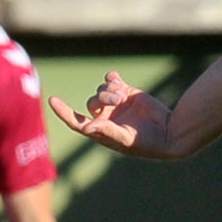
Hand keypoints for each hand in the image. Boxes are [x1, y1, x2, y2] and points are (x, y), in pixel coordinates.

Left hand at [48, 71, 184, 158]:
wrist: (168, 132)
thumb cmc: (146, 142)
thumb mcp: (124, 139)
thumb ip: (105, 131)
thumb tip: (85, 127)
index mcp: (101, 131)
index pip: (76, 121)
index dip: (64, 111)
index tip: (52, 100)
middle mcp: (106, 117)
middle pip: (92, 101)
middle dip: (102, 98)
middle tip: (118, 100)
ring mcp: (116, 104)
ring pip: (101, 89)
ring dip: (109, 89)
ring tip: (122, 95)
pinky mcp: (127, 92)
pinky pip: (111, 80)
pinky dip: (111, 78)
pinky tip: (118, 80)